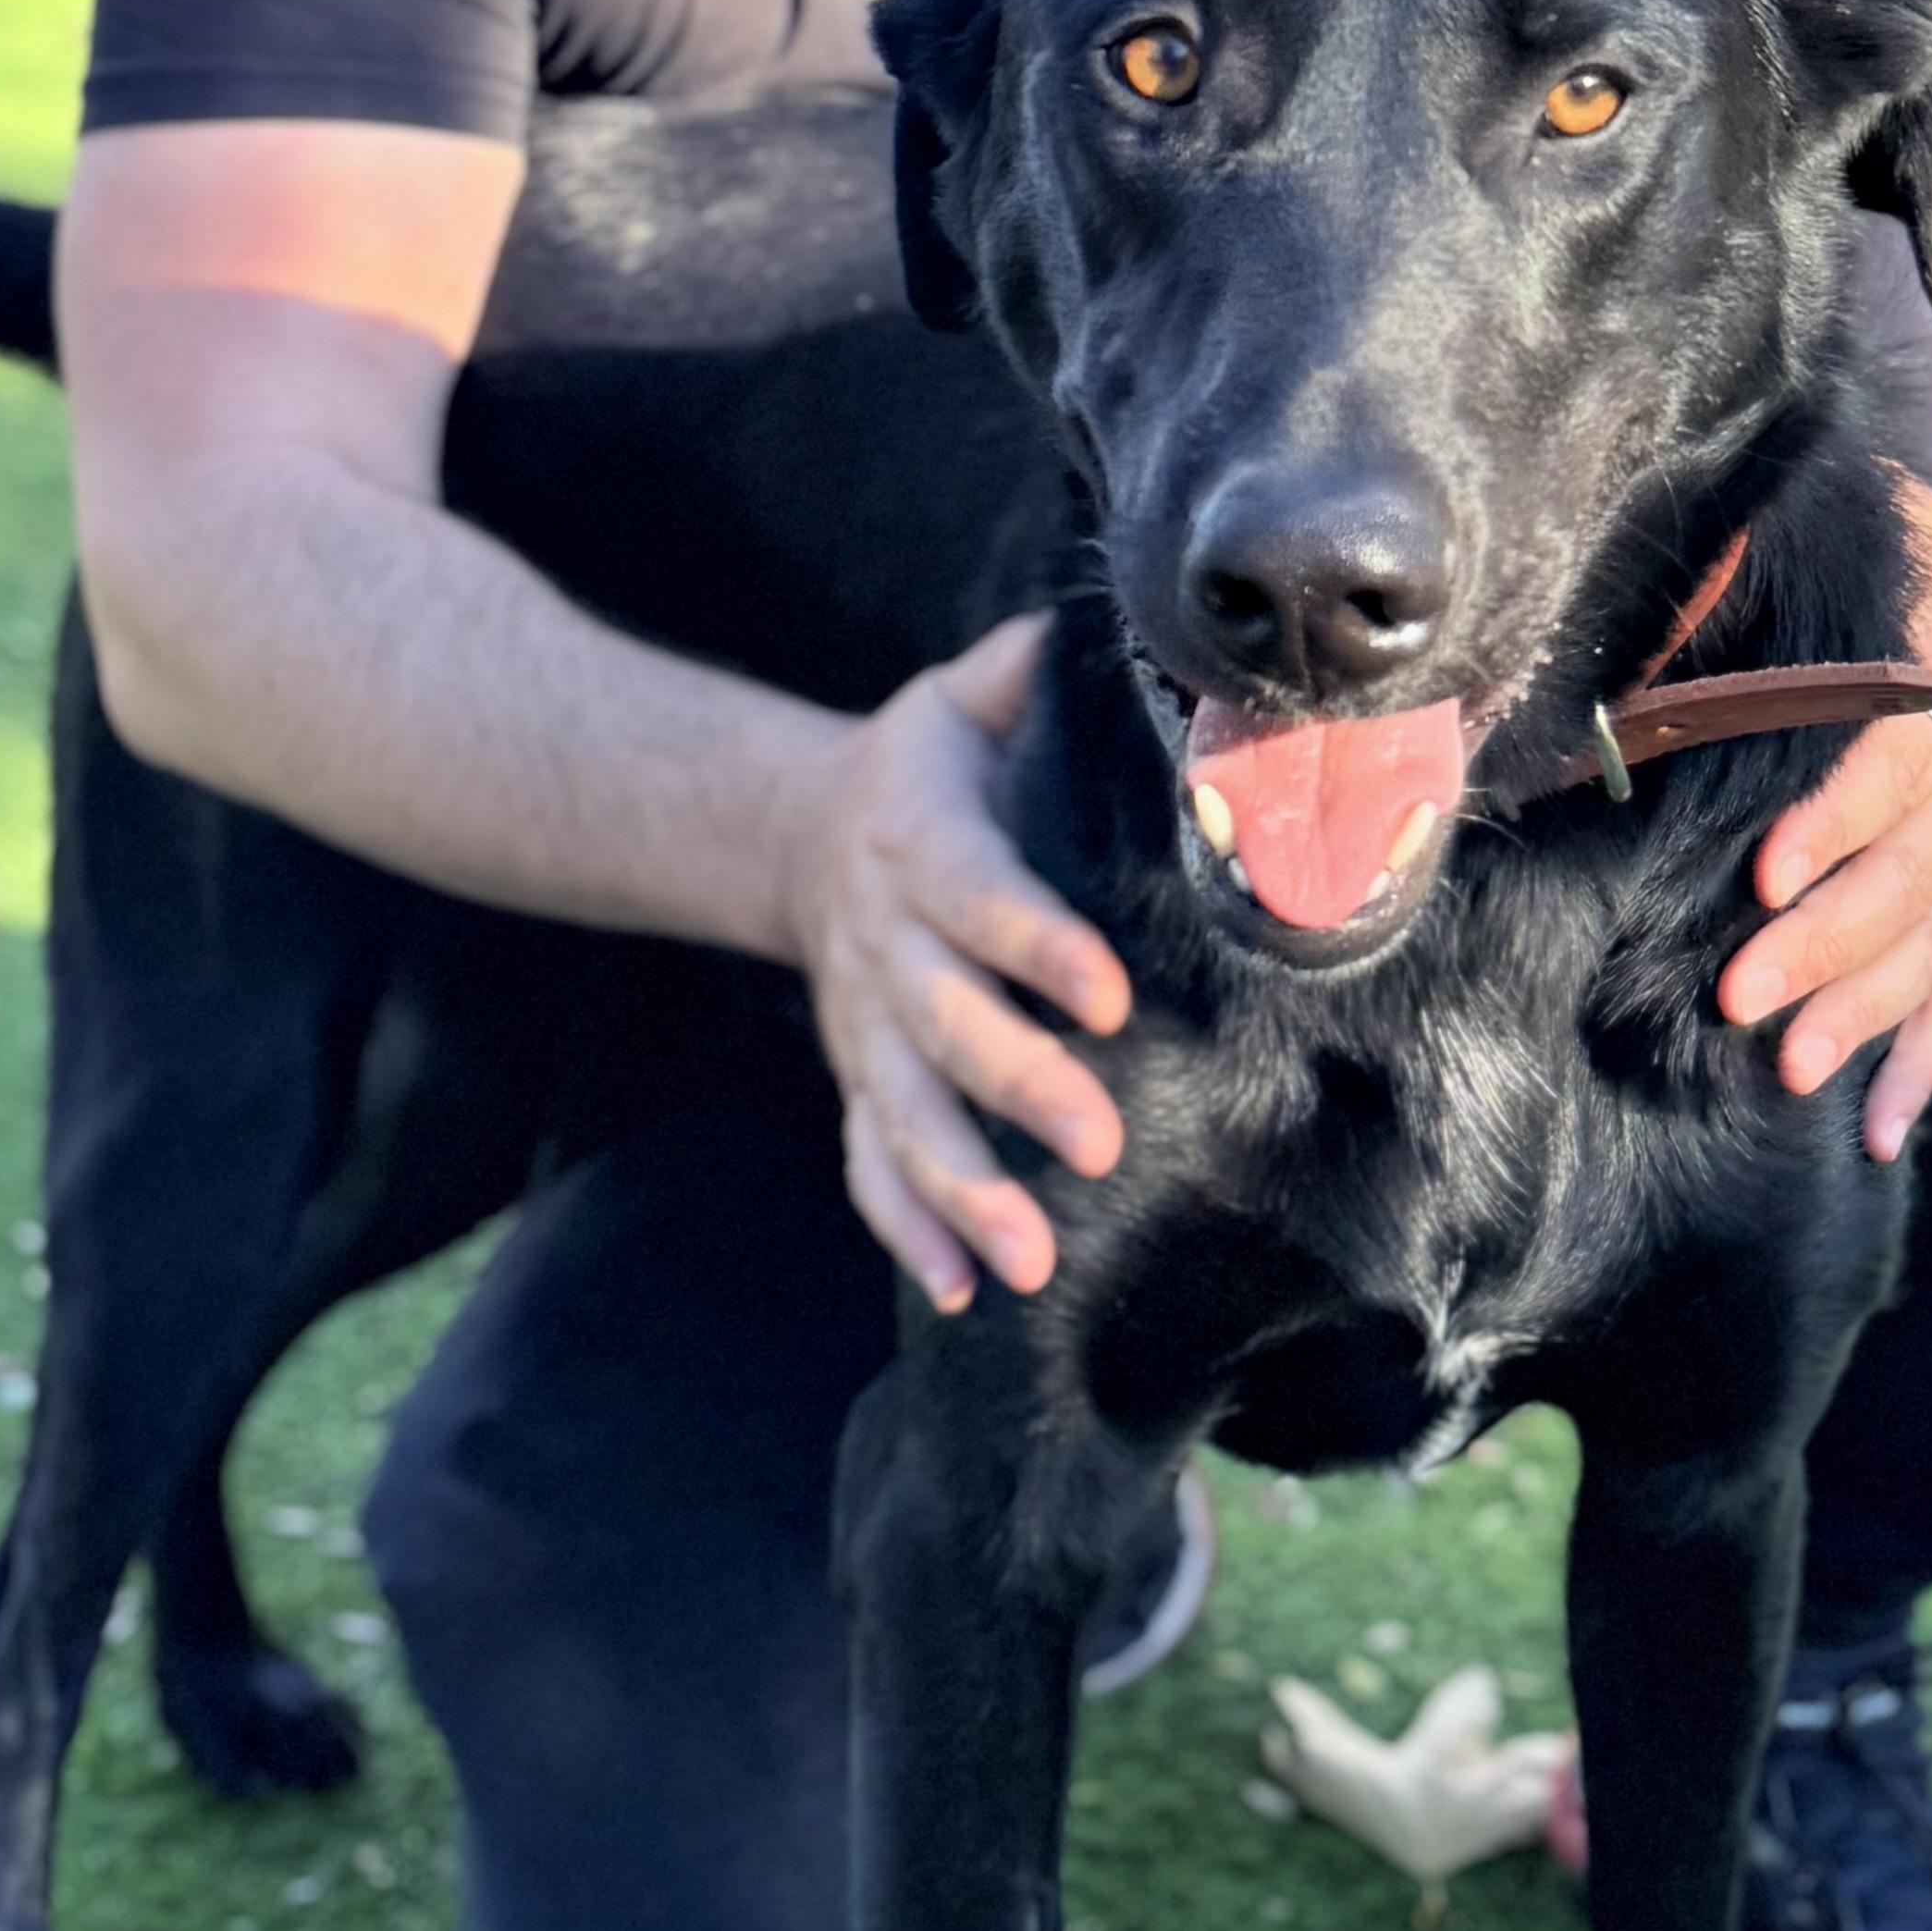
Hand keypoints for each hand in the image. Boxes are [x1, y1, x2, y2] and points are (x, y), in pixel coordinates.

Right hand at [784, 615, 1130, 1312]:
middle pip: (942, 1025)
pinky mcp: (858, 1081)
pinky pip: (869, 1165)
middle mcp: (885, 944)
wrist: (797, 834)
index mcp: (920, 844)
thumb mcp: (962, 698)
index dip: (1036, 944)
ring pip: (903, 1115)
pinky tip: (956, 1293)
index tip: (1108, 992)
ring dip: (963, 1189)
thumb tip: (1135, 637)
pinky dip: (905, 1229)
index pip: (979, 896)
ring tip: (1028, 1260)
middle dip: (1017, 1085)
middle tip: (1099, 1140)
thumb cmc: (925, 767)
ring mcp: (865, 1026)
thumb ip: (1030, 670)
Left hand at [1713, 480, 1931, 1164]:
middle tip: (1742, 996)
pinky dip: (1926, 1059)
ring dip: (1868, 1010)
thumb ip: (1755, 568)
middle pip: (1915, 873)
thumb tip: (1640, 617)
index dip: (1839, 818)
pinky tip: (1880, 1129)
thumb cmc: (1893, 561)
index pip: (1903, 758)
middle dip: (1828, 942)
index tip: (1768, 874)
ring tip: (1793, 1069)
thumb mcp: (1854, 529)